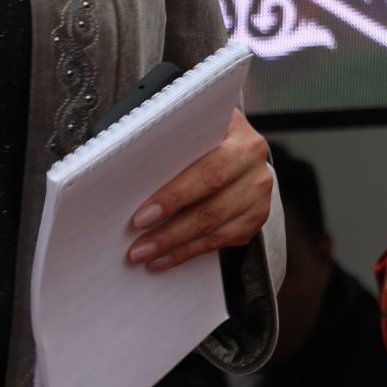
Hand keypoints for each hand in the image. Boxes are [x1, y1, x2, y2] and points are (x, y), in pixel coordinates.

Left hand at [127, 108, 273, 271]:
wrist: (241, 147)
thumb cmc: (206, 137)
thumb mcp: (194, 129)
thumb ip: (171, 142)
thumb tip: (127, 169)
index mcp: (240, 140)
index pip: (207, 173)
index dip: (174, 197)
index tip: (141, 217)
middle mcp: (255, 167)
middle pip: (211, 208)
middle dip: (170, 232)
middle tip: (138, 247)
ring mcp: (259, 195)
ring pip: (216, 229)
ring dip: (177, 247)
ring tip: (146, 255)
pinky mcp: (256, 217)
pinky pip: (222, 241)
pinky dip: (190, 252)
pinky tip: (166, 258)